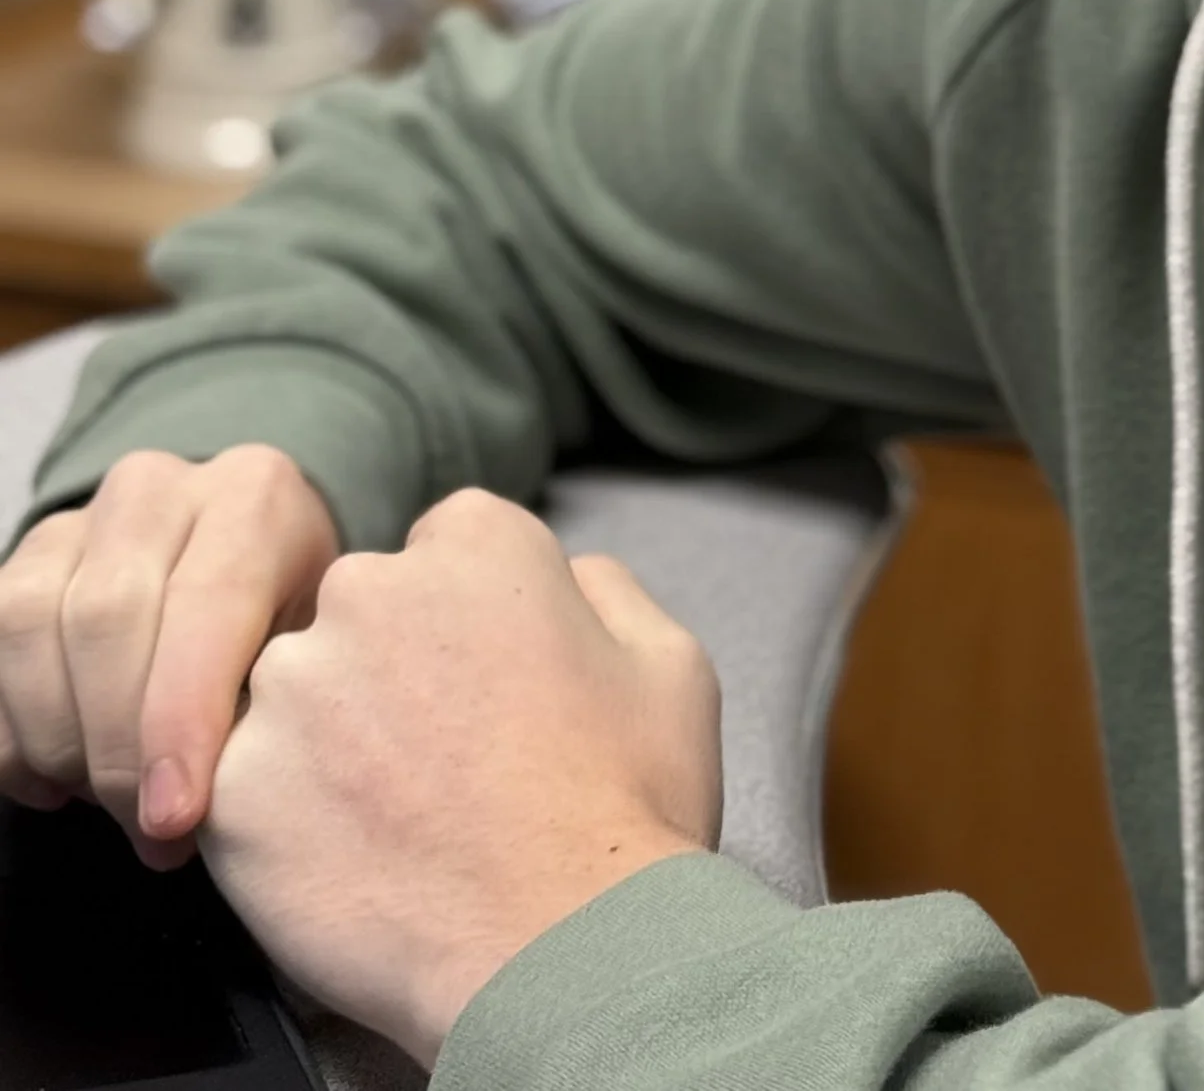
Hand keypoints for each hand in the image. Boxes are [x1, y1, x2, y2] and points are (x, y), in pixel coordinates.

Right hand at [0, 445, 338, 865]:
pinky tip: (59, 783)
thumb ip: (273, 698)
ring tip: (112, 808)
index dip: (181, 717)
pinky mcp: (23, 559)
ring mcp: (79, 518)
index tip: (175, 817)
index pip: (208, 600)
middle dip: (118, 747)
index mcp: (251, 496)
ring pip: (32, 624)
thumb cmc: (286, 618)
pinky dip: (14, 737)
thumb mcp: (311, 645)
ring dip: (60, 742)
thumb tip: (206, 807)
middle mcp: (159, 489)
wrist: (240, 558)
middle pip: (109, 615)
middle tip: (152, 833)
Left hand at [203, 487, 721, 1065]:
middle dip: (389, 668)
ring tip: (396, 821)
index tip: (485, 681)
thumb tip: (566, 579)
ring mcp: (292, 690)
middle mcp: (370, 590)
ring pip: (294, 697)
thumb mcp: (670, 662)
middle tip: (441, 760)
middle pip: (359, 611)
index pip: (446, 546)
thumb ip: (605, 589)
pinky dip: (286, 824)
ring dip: (327, 742)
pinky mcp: (236, 789)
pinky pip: (248, 789)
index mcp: (477, 545)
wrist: (556, 954)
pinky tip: (352, 863)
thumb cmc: (623, 813)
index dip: (470, 619)